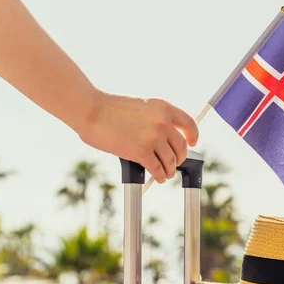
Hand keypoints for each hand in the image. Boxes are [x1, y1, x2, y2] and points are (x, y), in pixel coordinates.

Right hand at [76, 90, 197, 182]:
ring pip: (171, 160)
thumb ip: (154, 118)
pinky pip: (158, 169)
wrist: (91, 110)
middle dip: (180, 157)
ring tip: (166, 174)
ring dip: (169, 170)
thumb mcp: (140, 106)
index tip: (192, 143)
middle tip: (175, 162)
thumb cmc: (109, 108)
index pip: (189, 123)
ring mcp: (153, 138)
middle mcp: (162, 122)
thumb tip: (163, 136)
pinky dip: (159, 176)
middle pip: (181, 146)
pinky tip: (157, 178)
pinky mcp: (142, 152)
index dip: (193, 135)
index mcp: (163, 107)